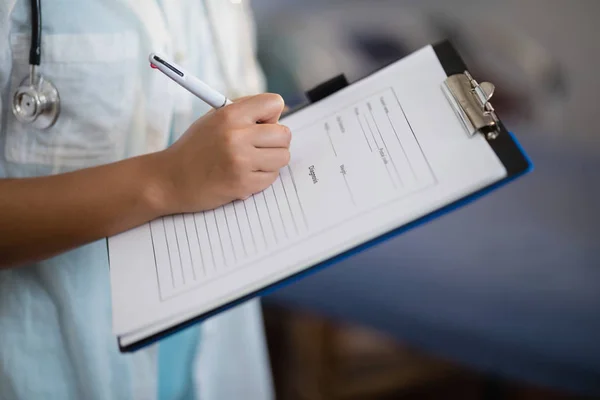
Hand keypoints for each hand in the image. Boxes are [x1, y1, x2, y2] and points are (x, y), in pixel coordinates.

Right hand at [153, 93, 290, 213]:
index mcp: (230, 115)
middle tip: (258, 147)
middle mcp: (237, 136)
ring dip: (270, 161)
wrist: (169, 180)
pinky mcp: (243, 185)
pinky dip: (262, 178)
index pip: (275, 103)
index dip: (271, 115)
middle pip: (284, 134)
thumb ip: (244, 113)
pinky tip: (244, 175)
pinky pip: (272, 178)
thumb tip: (276, 114)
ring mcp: (241, 162)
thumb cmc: (194, 148)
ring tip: (250, 162)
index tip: (261, 124)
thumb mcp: (214, 119)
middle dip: (275, 141)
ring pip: (282, 157)